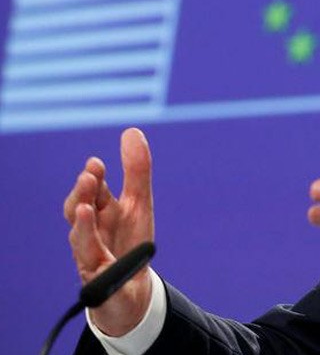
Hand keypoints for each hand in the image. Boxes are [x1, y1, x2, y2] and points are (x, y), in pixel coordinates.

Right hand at [63, 128, 154, 336]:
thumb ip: (136, 171)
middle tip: (89, 176)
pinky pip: (95, 276)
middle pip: (79, 212)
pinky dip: (96, 267)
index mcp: (102, 212)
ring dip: (82, 226)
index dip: (92, 177)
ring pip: (80, 242)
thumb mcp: (139, 204)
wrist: (130, 291)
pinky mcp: (99, 285)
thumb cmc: (129, 243)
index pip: (92, 190)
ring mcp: (92, 258)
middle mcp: (92, 233)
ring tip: (84, 208)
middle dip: (82, 195)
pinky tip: (98, 257)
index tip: (96, 163)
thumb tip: (131, 130)